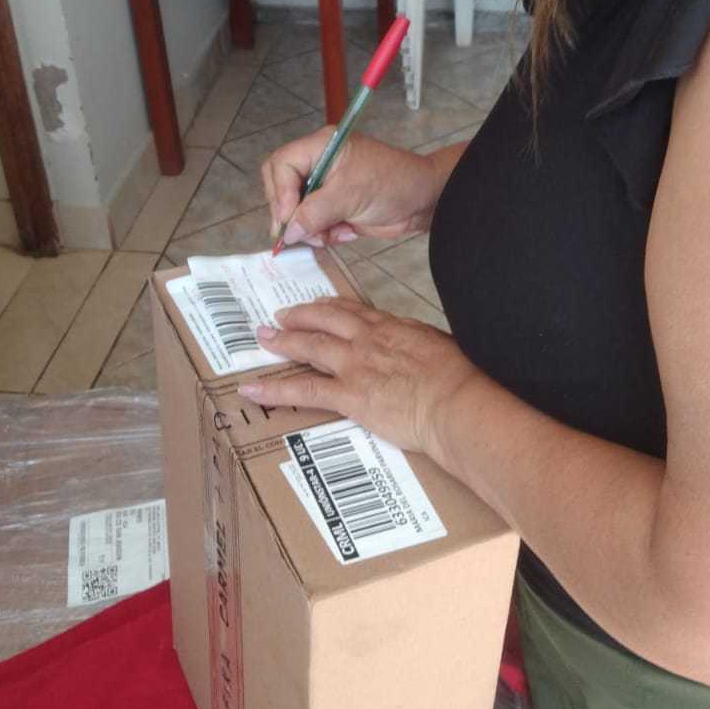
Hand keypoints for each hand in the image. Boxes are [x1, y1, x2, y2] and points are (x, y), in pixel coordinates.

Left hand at [237, 298, 477, 456]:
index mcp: (392, 327)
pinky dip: (274, 389)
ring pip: (309, 347)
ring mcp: (355, 366)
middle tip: (280, 317)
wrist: (455, 402)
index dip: (330, 308)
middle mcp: (368, 340)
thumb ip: (417, 344)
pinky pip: (303, 390)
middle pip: (325, 321)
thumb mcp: (438, 346)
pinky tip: (252, 389)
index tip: (318, 306)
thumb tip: (414, 348)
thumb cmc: (457, 380)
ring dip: (283, 342)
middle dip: (299, 317)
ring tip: (263, 338)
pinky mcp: (348, 395)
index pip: (353, 311)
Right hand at [261, 130, 463, 248]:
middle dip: (291, 214)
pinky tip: (347, 233)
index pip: (282, 165)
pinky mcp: (335, 208)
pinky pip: (315, 224)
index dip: (280, 192)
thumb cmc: (394, 183)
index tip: (289, 217)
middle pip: (282, 188)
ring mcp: (327, 187)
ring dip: (311, 228)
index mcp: (321, 147)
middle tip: (300, 233)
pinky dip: (326, 234)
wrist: (426, 202)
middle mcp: (319, 164)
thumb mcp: (350, 195)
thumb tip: (289, 231)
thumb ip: (315, 212)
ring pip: (297, 211)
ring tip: (330, 235)